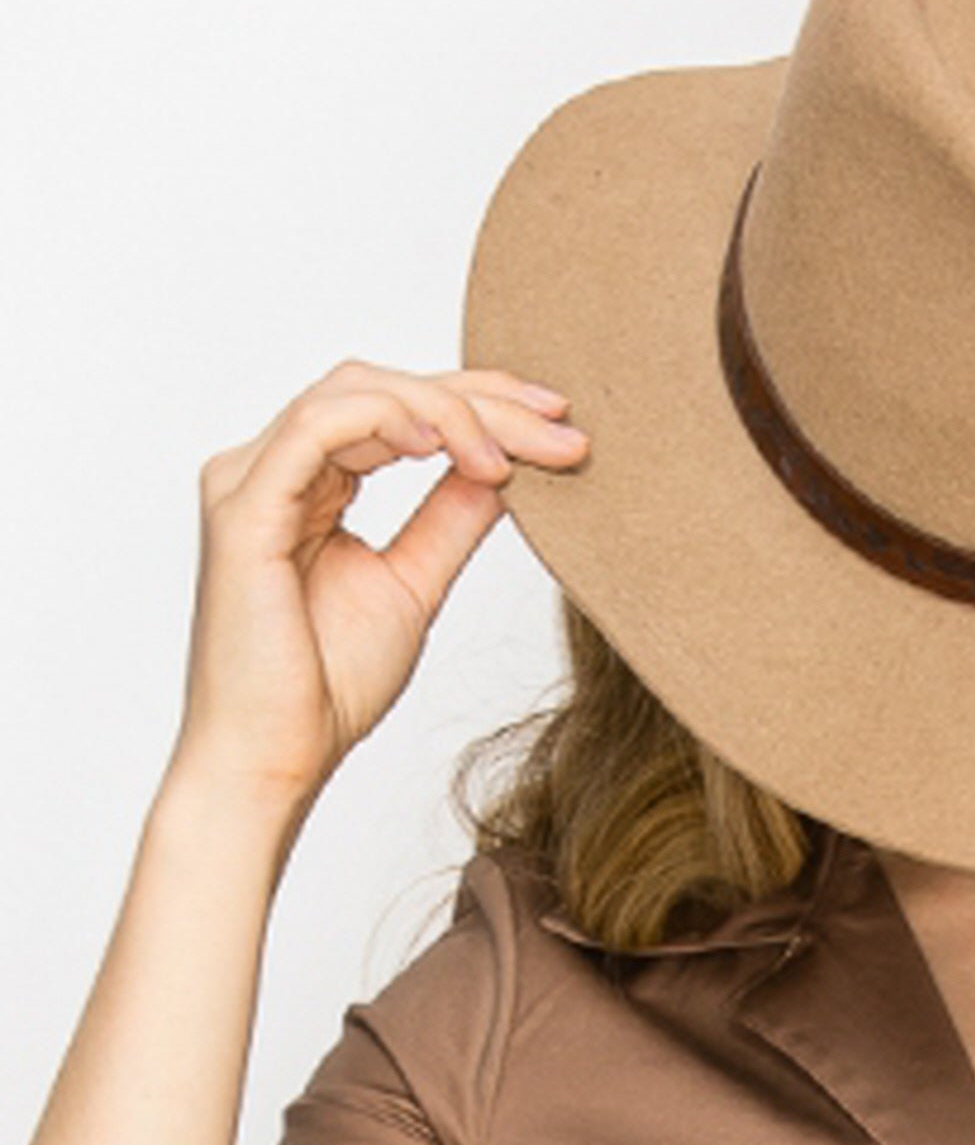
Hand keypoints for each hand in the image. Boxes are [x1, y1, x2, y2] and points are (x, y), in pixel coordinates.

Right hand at [170, 357, 589, 804]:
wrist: (275, 759)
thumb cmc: (327, 686)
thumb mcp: (417, 582)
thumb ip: (453, 517)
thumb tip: (510, 466)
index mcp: (307, 482)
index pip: (397, 407)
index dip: (482, 402)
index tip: (560, 424)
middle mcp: (271, 468)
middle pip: (383, 386)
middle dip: (481, 398)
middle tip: (560, 425)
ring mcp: (250, 481)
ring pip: (357, 391)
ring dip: (449, 409)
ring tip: (512, 454)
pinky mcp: (245, 507)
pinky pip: (320, 427)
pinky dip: (393, 421)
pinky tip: (449, 447)